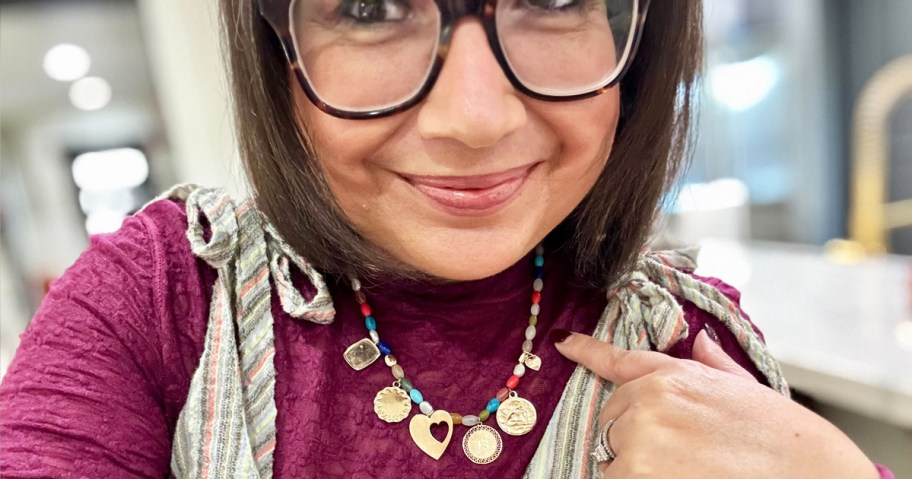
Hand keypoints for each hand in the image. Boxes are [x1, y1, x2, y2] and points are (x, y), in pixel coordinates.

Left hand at [552, 329, 880, 478]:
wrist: (811, 476)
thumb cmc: (783, 440)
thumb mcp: (746, 389)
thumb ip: (712, 366)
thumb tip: (697, 341)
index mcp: (675, 375)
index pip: (619, 360)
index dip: (587, 351)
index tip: (563, 343)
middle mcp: (650, 400)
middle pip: (612, 419)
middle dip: (632, 436)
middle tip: (680, 452)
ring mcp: (641, 437)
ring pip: (612, 456)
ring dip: (635, 466)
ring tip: (686, 468)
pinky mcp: (637, 473)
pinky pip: (615, 478)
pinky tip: (678, 478)